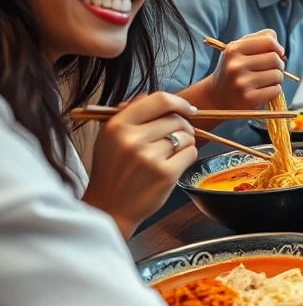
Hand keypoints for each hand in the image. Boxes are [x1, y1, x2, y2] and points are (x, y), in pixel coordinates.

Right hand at [82, 92, 197, 238]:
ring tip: (171, 153)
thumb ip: (130, 114)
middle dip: (183, 125)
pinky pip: (191, 153)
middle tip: (177, 136)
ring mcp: (149, 158)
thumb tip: (153, 96)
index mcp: (117, 126)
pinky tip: (174, 164)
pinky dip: (188, 157)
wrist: (109, 208)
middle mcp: (132, 139)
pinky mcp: (165, 174)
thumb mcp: (110, 138)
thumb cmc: (112, 170)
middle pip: (176, 119)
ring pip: (186, 136)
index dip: (179, 102)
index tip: (188, 109)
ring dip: (186, 142)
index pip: (159, 100)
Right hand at [209, 29, 285, 108]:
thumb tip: (279, 48)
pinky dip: (274, 90)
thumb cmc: (234, 69)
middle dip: (278, 64)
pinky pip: (276, 90)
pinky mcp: (249, 98)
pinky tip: (263, 90)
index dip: (277, 47)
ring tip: (265, 80)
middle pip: (275, 58)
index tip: (278, 53)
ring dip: (277, 78)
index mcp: (233, 49)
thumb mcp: (239, 49)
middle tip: (270, 69)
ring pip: (277, 75)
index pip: (267, 41)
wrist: (217, 96)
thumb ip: (260, 39)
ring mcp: (242, 83)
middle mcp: (236, 66)